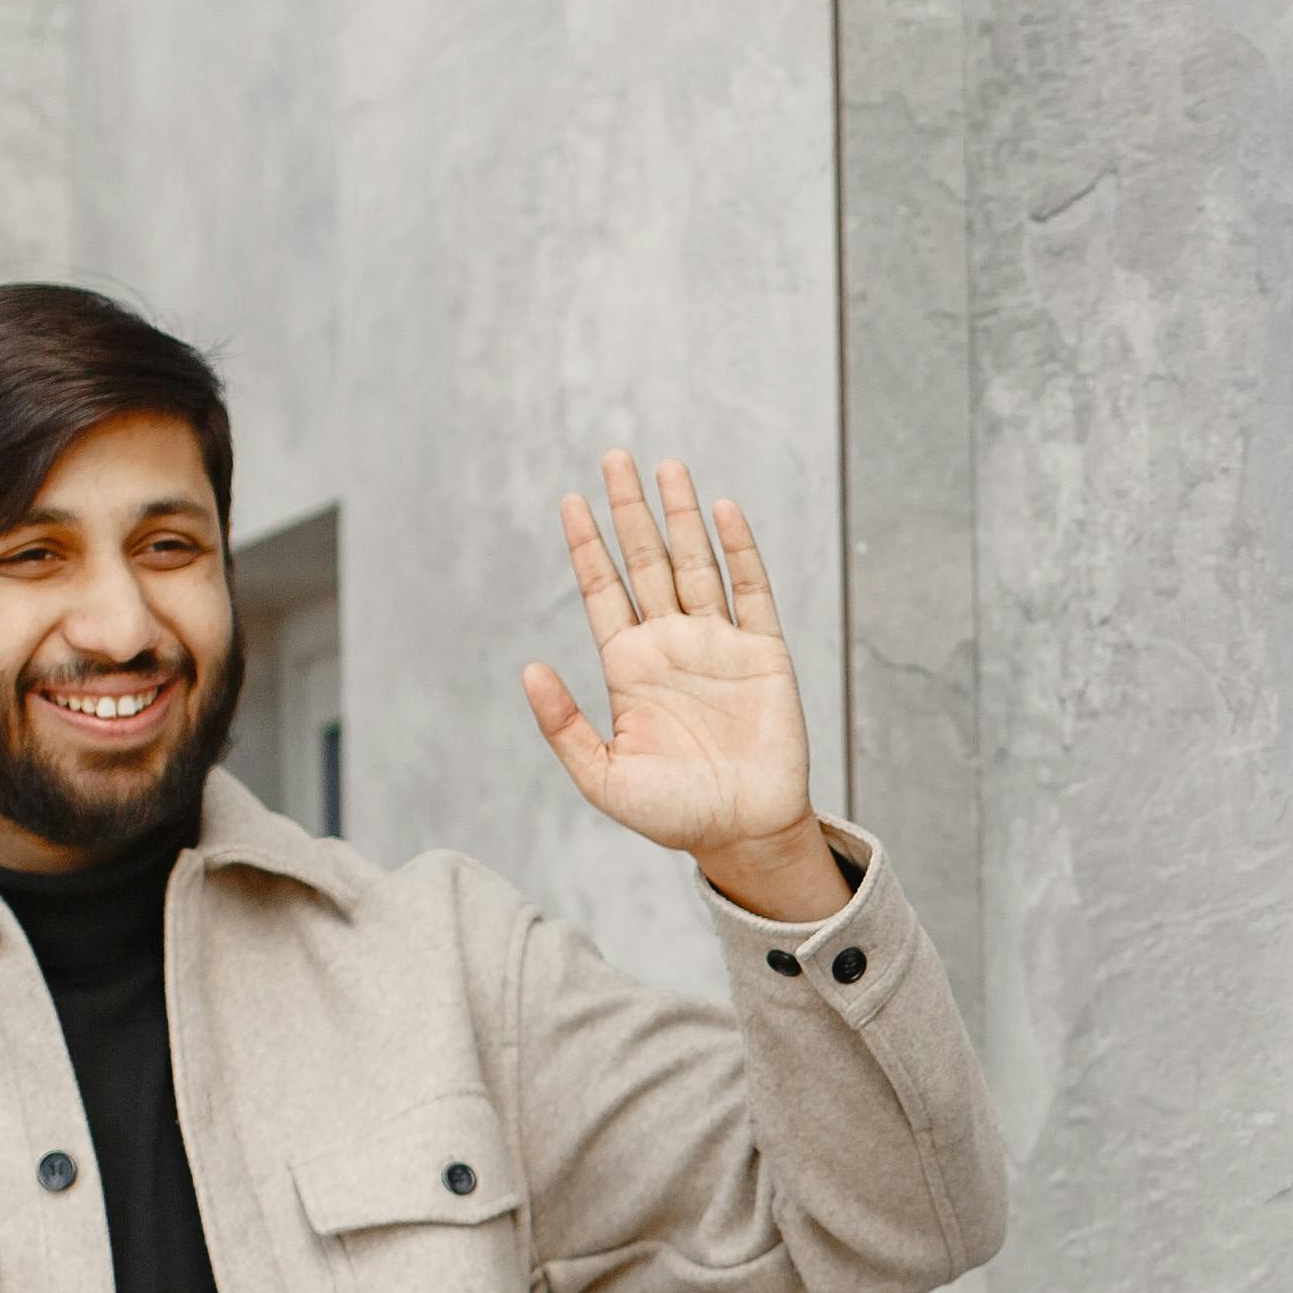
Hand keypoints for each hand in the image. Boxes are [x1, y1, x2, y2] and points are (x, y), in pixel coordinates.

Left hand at [517, 451, 845, 922]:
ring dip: (681, 516)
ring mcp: (718, 645)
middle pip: (646, 561)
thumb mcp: (601, 778)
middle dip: (629, 509)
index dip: (586, 545)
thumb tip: (528, 668)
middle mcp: (670, 644)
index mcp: (628, 667)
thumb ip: (562, 725)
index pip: (603, 591)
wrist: (744, 835)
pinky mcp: (764, 655)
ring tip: (667, 467)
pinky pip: (752, 592)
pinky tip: (724, 511)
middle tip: (614, 456)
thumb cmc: (672, 814)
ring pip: (696, 564)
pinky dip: (740, 551)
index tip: (570, 501)